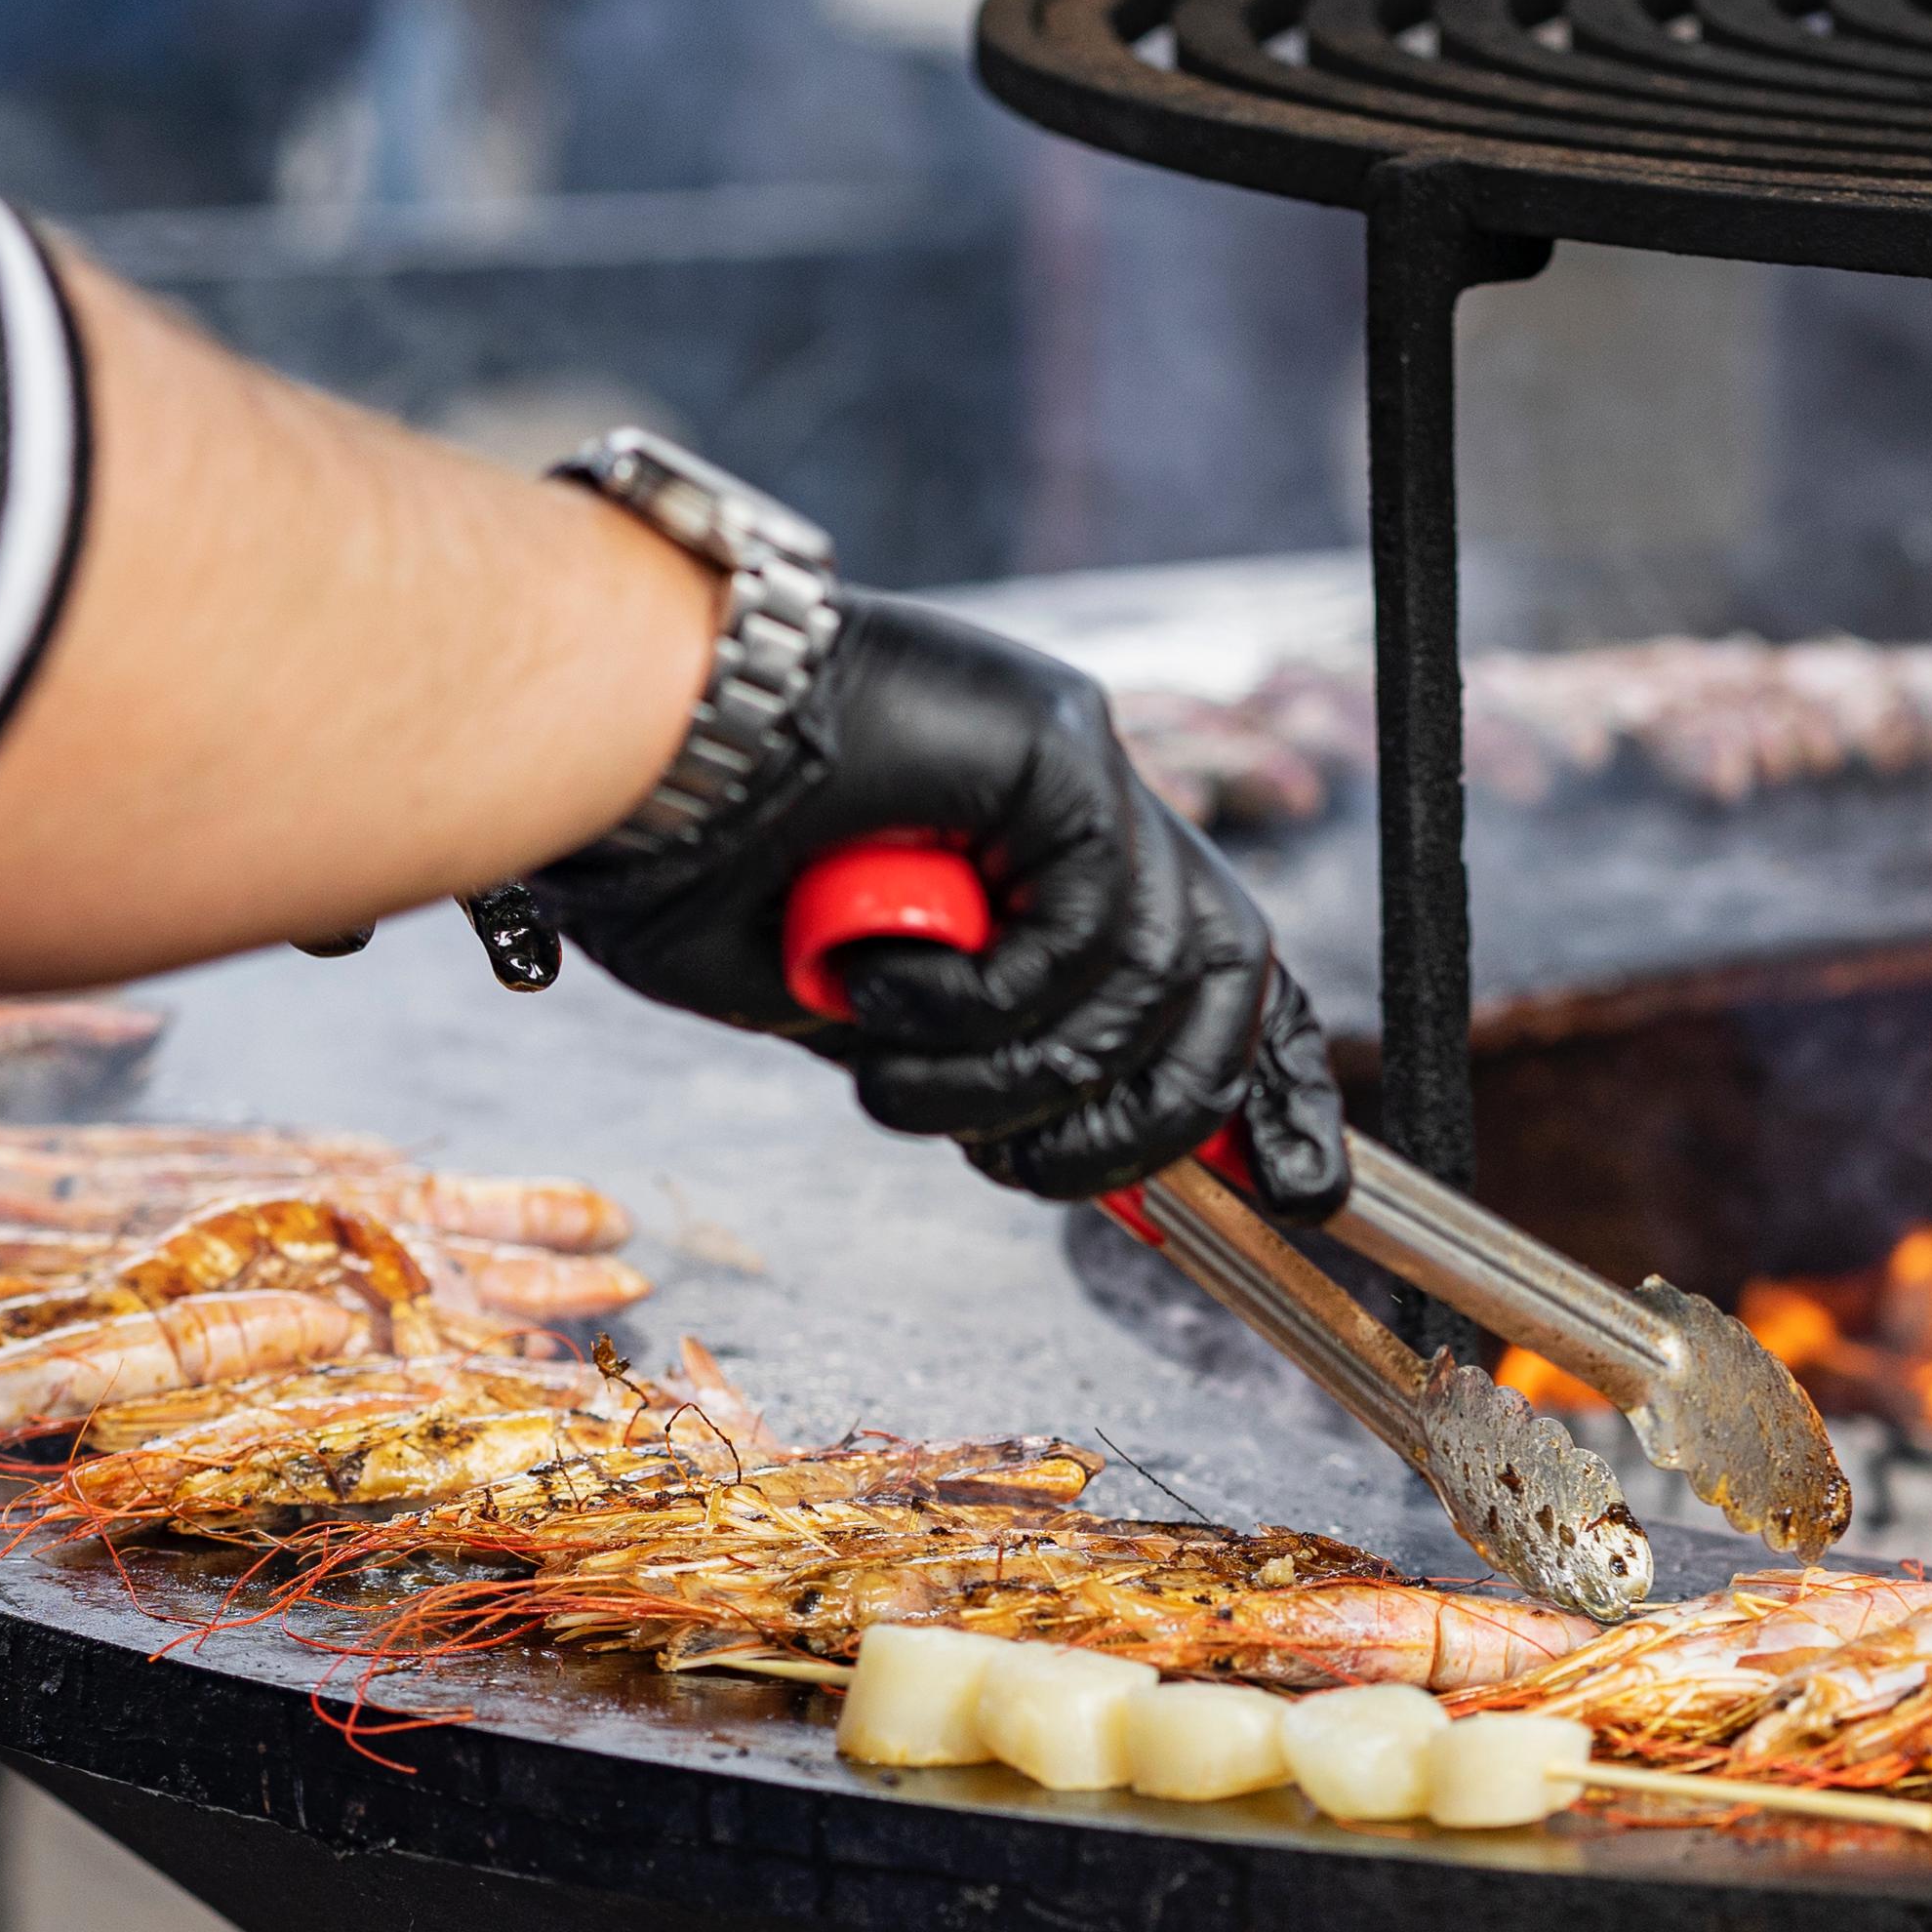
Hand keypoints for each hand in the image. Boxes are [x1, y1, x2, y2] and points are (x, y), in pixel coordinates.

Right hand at [535, 593, 1345, 1214]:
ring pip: (1151, 985)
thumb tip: (1117, 1169)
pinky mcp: (1060, 739)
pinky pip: (1089, 931)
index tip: (1309, 1192)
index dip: (1277, 1091)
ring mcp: (1085, 767)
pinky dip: (983, 1000)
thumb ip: (999, 1071)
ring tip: (889, 1073)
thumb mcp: (884, 1023)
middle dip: (1143, 1125)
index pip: (1224, 985)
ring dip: (1012, 1078)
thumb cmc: (710, 880)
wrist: (622, 763)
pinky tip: (876, 983)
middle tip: (1017, 1166)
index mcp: (1060, 875)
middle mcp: (1094, 816)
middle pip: (1228, 990)